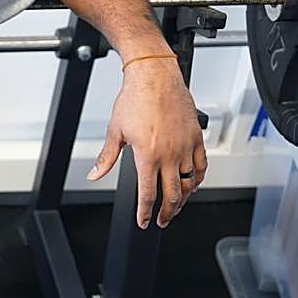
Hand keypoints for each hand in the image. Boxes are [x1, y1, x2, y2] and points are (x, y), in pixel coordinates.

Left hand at [87, 56, 205, 227]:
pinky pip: (201, 164)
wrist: (155, 76)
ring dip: (183, 198)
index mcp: (148, 155)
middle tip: (163, 220)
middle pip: (172, 194)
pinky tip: (192, 183)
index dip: (146, 212)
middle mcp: (170, 153)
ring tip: (176, 206)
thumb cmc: (135, 98)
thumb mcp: (115, 131)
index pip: (148, 194)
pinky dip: (198, 178)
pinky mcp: (196, 137)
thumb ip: (106, 158)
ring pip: (189, 182)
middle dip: (167, 212)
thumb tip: (95, 174)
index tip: (144, 221)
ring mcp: (186, 145)